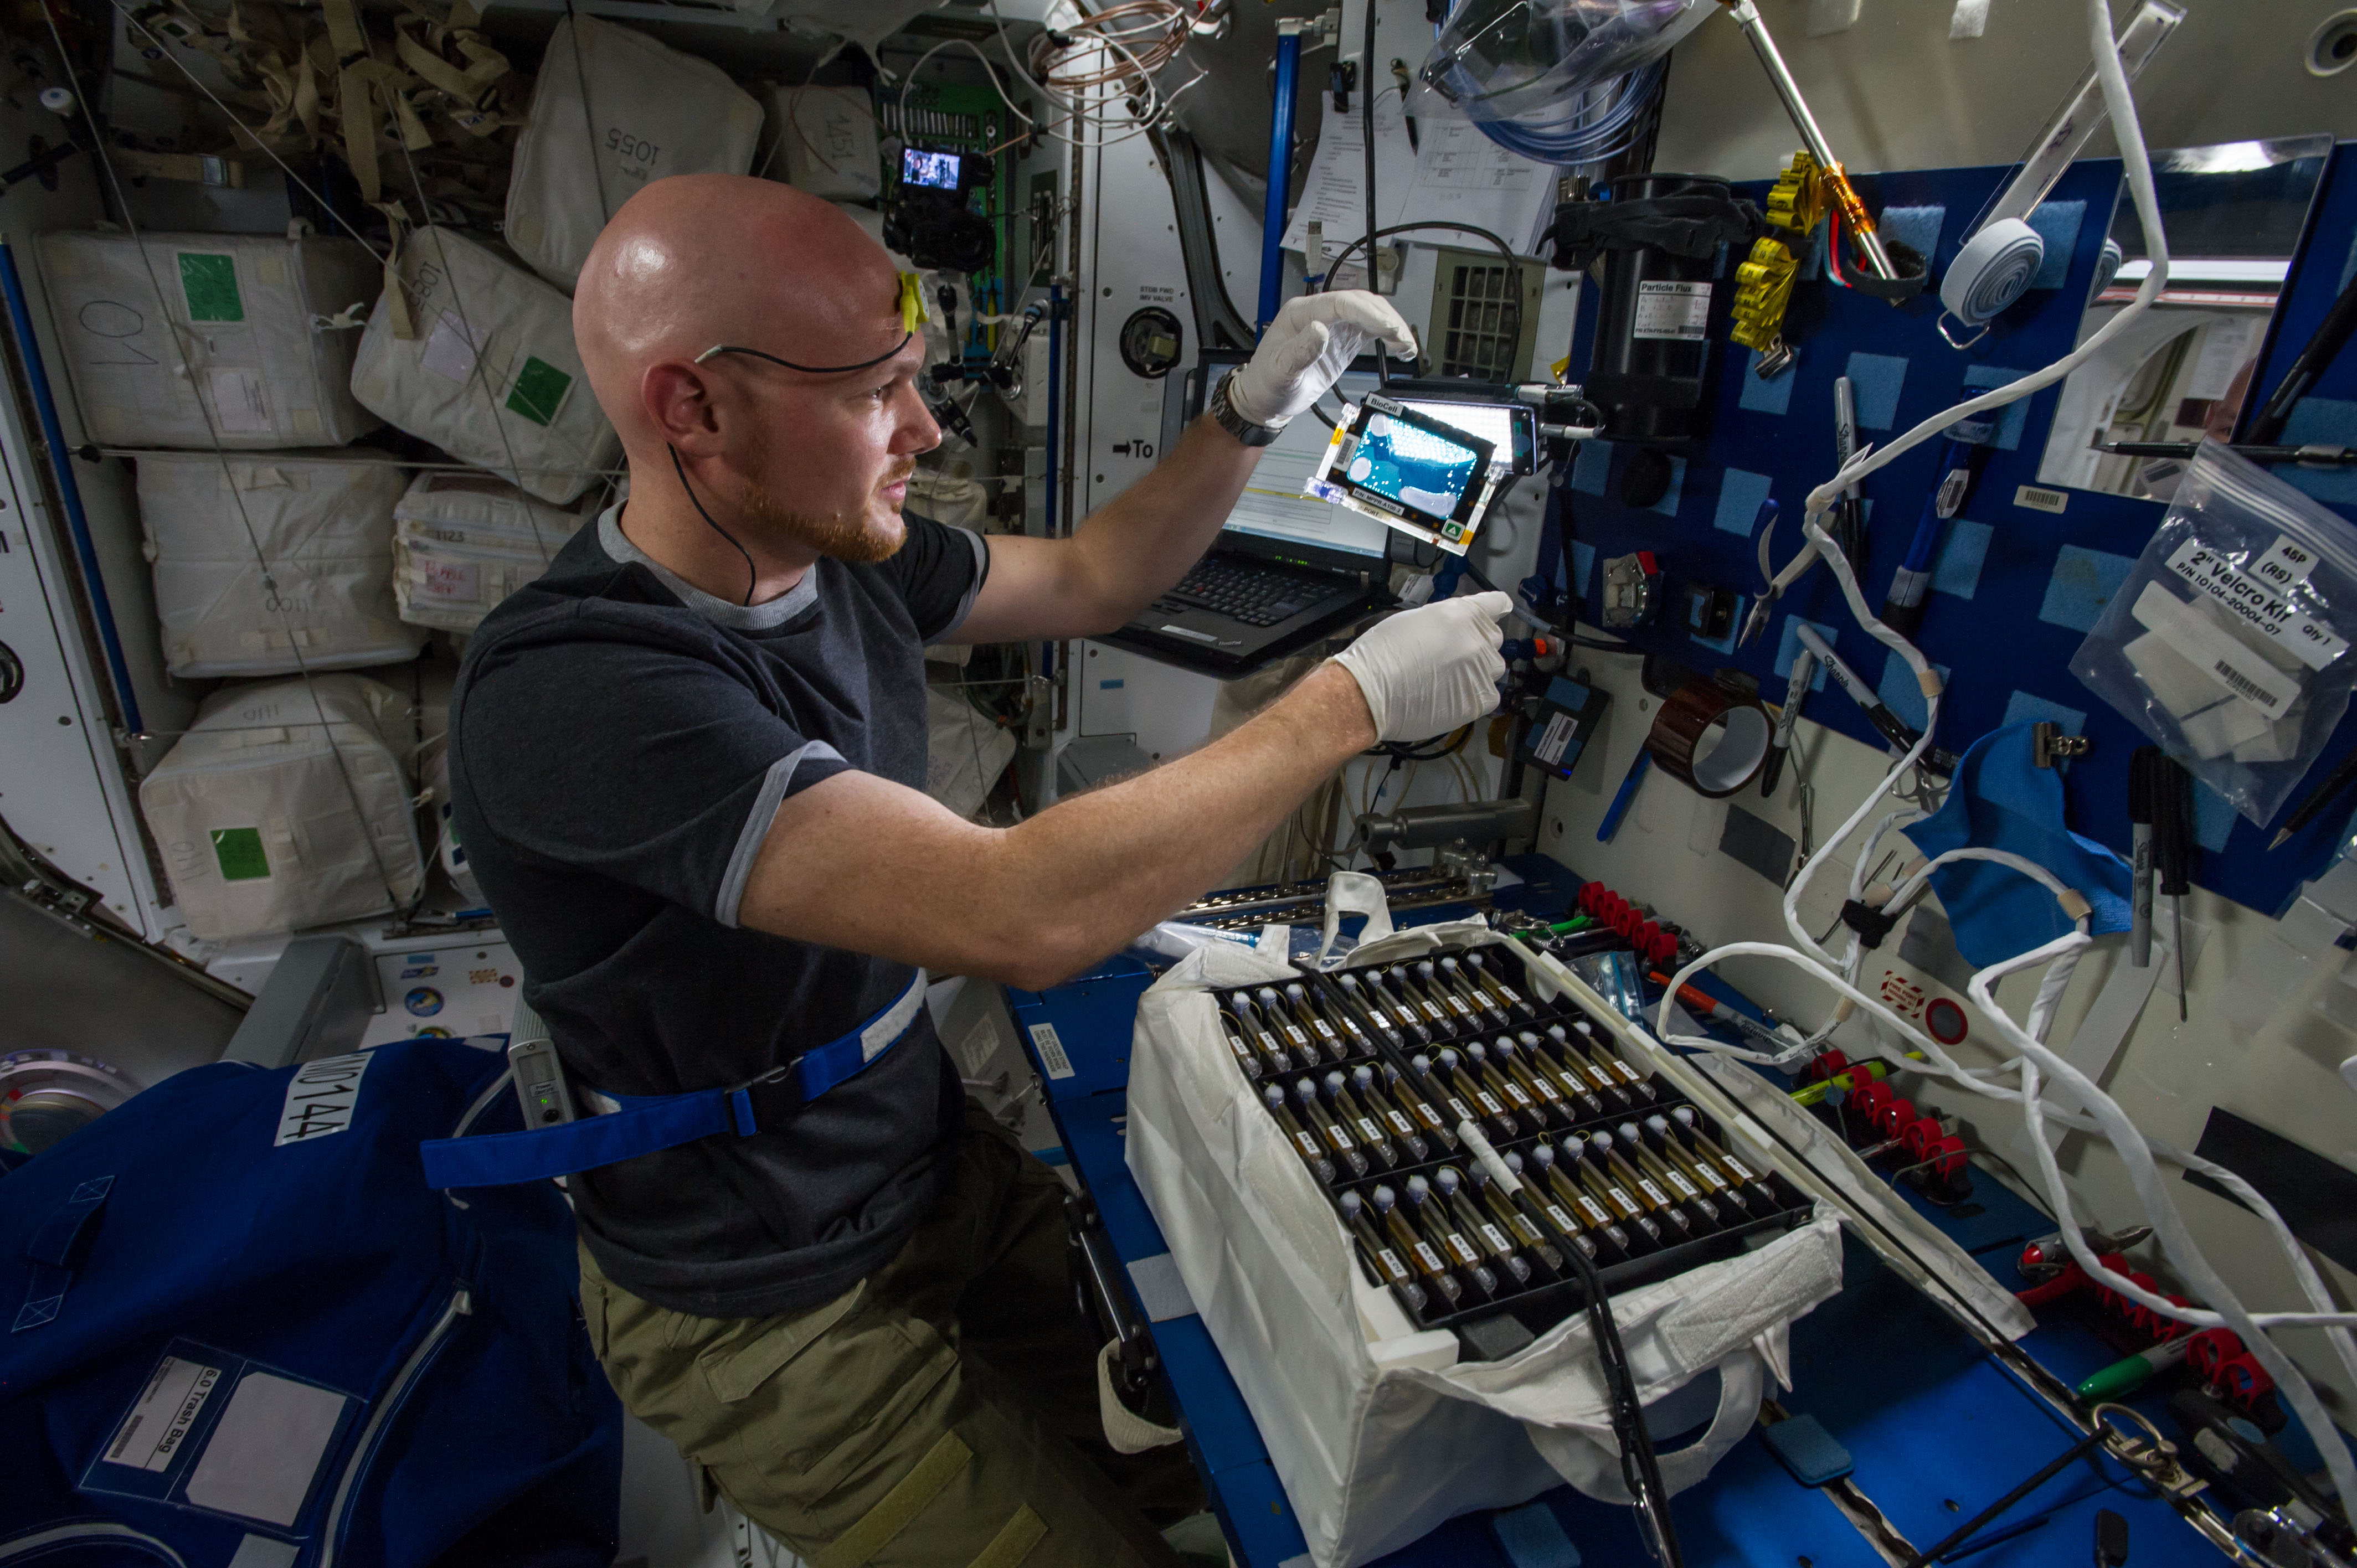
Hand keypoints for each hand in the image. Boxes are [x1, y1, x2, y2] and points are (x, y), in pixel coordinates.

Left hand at [1225, 291, 1418, 428]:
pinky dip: (1388, 337)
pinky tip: (1401, 347)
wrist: (1266, 399)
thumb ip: (1300, 351)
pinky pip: (1370, 331)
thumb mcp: (1279, 370)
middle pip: (1360, 303)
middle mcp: (1319, 314)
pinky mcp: (1342, 341)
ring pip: (1369, 314)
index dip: (1366, 313)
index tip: (1386, 327)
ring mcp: (1333, 326)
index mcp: (1301, 313)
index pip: (1341, 303)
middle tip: (1403, 337)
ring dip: (1390, 326)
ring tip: (1407, 345)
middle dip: (1385, 318)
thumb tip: (1320, 330)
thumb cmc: (1265, 383)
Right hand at [1331, 591, 1510, 743]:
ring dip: (1476, 672)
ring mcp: (1479, 671)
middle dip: (1476, 645)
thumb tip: (1456, 627)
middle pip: (1493, 639)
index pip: (1496, 604)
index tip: (1499, 610)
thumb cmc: (1380, 655)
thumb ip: (1445, 620)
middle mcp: (1476, 639)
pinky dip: (1474, 696)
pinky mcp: (1477, 700)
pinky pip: (1488, 696)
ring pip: (1492, 669)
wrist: (1368, 692)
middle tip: (1450, 657)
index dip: (1496, 608)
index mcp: (1460, 613)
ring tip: (1446, 680)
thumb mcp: (1413, 619)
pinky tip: (1450, 696)